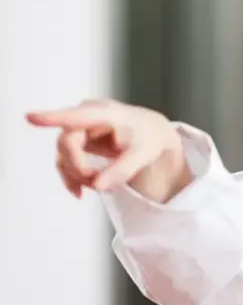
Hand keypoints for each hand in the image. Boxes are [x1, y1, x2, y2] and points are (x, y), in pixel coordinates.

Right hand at [26, 99, 188, 201]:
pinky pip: (65, 161)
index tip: (30, 117)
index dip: (53, 118)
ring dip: (76, 175)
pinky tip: (80, 192)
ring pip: (63, 154)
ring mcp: (78, 128)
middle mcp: (86, 116)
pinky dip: (72, 178)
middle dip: (78, 168)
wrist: (149, 133)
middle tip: (96, 186)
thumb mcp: (144, 153)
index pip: (77, 116)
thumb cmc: (147, 137)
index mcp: (106, 113)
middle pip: (68, 143)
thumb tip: (97, 185)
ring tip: (96, 188)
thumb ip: (122, 169)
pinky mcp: (76, 141)